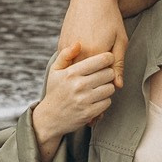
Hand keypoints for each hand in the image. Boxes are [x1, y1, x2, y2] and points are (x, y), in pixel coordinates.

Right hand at [33, 42, 120, 158]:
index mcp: (71, 73)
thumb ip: (65, 55)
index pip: (100, 60)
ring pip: (110, 88)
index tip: (108, 59)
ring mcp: (84, 100)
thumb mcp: (55, 71)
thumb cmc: (55, 91)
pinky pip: (107, 102)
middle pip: (109, 73)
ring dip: (108, 87)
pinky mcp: (89, 113)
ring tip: (100, 86)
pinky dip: (104, 100)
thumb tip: (78, 43)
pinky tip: (97, 98)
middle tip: (104, 73)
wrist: (50, 118)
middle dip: (108, 72)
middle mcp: (78, 86)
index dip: (108, 57)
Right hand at [59, 0, 131, 84]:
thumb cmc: (111, 19)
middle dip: (97, 77)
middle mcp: (80, 52)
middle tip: (103, 68)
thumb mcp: (120, 41)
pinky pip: (68, 63)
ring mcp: (68, 48)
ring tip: (93, 60)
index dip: (108, 77)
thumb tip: (118, 85)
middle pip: (88, 77)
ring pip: (76, 71)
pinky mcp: (62, 45)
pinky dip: (75, 64)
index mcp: (96, 52)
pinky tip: (83, 56)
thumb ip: (118, 64)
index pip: (102, 78)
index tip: (111, 70)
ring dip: (85, 72)